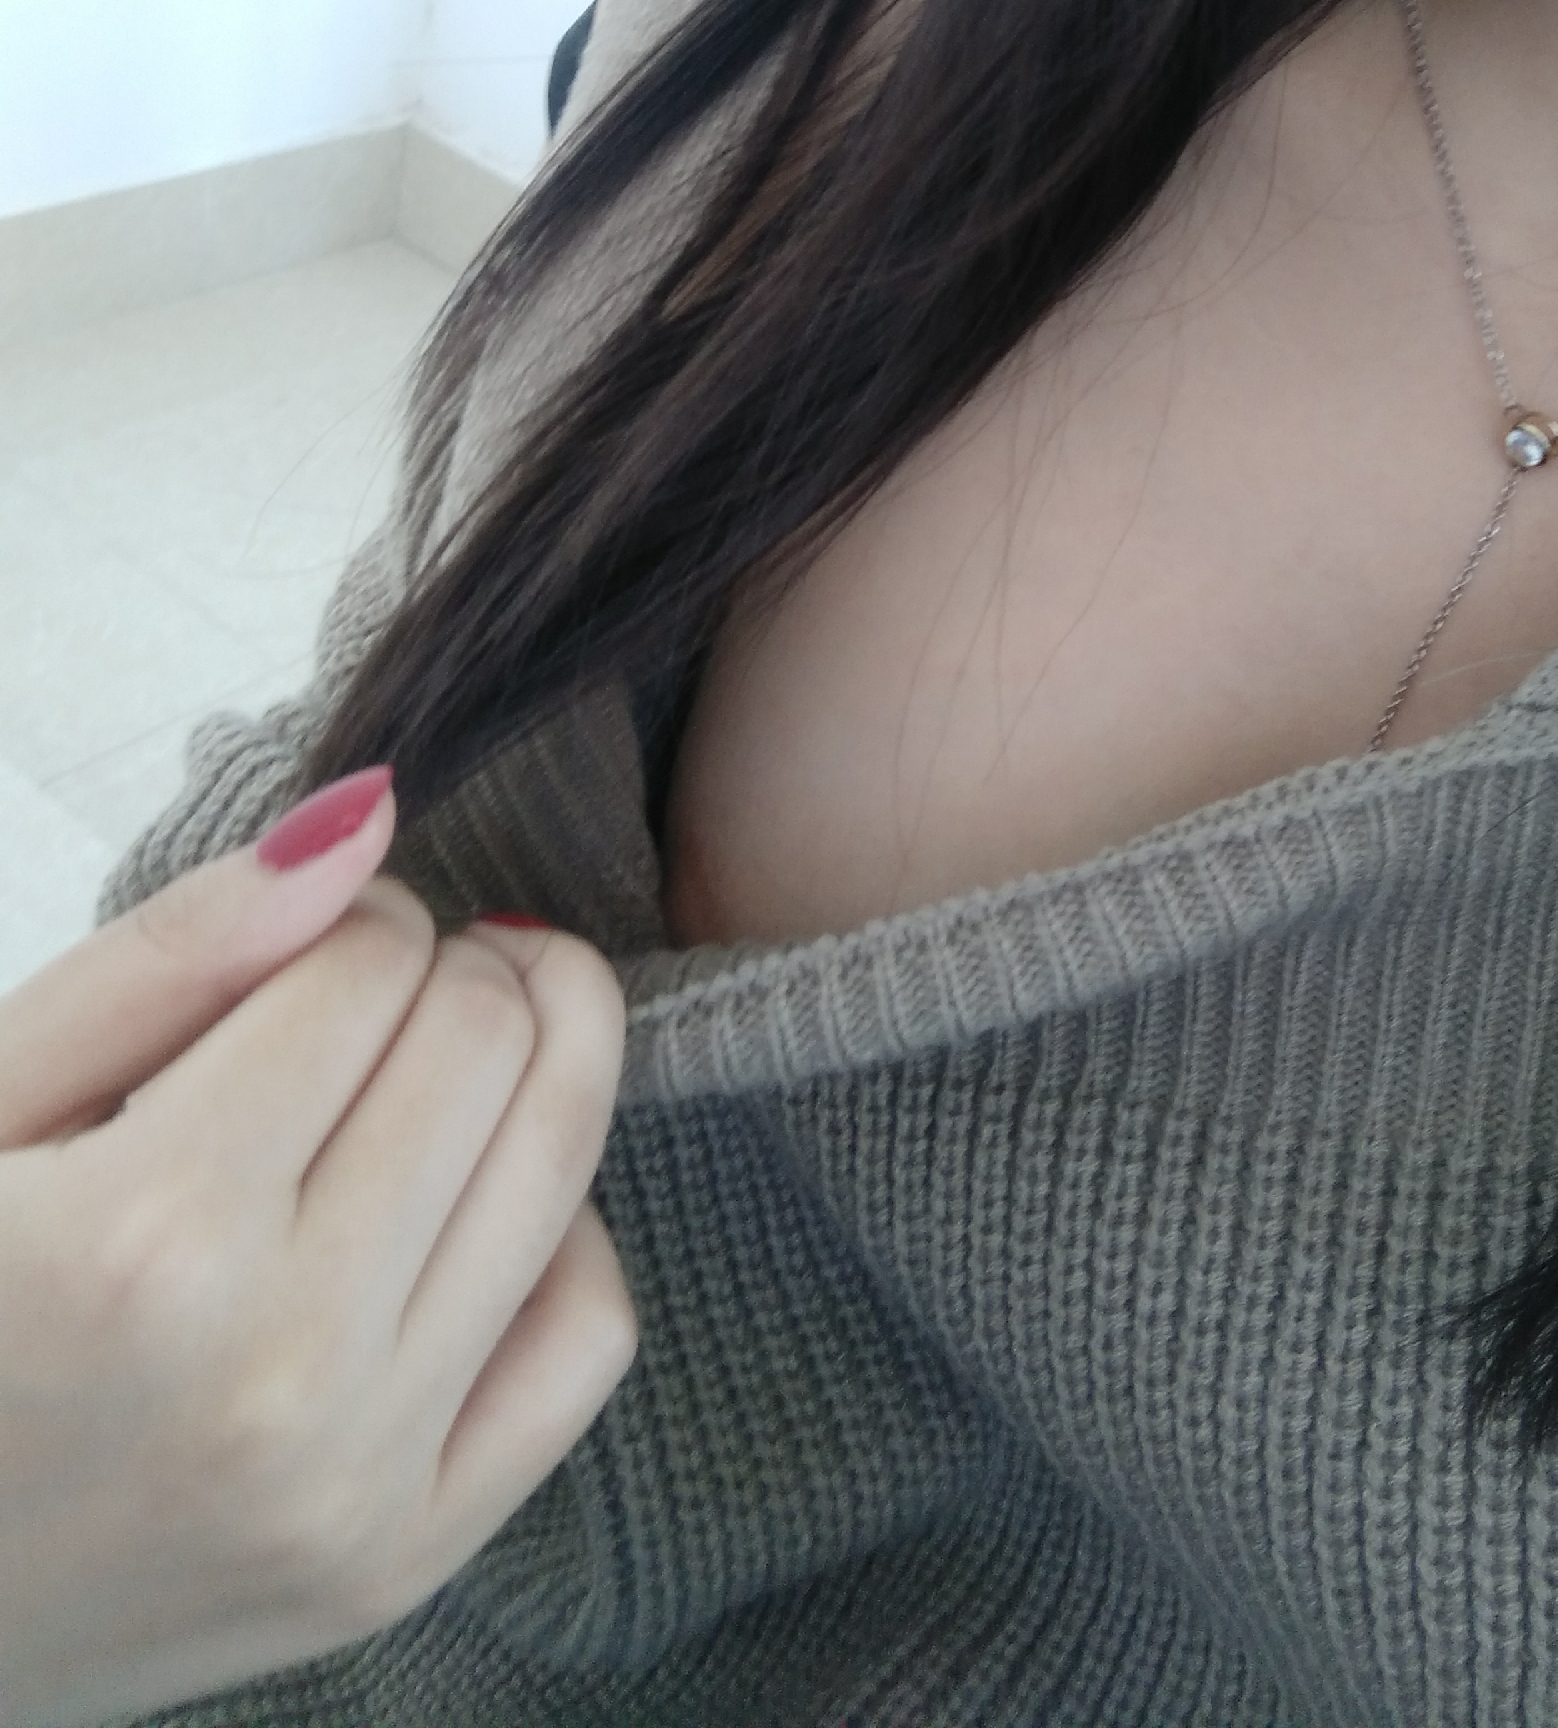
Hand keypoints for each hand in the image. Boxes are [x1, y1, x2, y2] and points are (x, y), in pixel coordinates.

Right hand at [0, 774, 638, 1727]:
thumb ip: (170, 954)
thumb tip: (370, 820)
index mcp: (149, 1236)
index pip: (373, 966)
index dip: (358, 918)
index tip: (316, 944)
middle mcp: (276, 1366)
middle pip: (488, 1049)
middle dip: (454, 974)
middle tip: (391, 988)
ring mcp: (351, 1480)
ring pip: (559, 1172)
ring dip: (537, 1061)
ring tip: (469, 1039)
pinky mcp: (398, 1560)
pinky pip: (585, 1339)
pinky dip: (568, 1237)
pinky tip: (483, 1203)